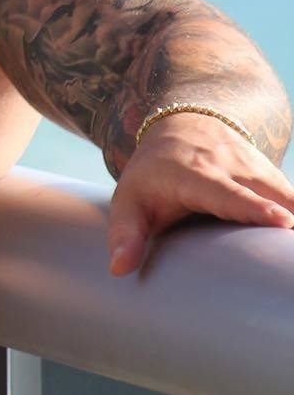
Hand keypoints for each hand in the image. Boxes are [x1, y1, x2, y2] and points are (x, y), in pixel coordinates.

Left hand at [107, 112, 293, 275]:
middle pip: (272, 196)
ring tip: (291, 257)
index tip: (282, 222)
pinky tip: (289, 245)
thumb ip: (125, 233)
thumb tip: (119, 269)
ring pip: (289, 197)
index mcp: (196, 176)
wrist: (182, 125)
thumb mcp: (128, 199)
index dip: (257, 209)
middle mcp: (232, 167)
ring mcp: (257, 167)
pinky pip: (293, 199)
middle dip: (288, 220)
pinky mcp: (272, 175)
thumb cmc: (153, 172)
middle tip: (290, 257)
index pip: (230, 194)